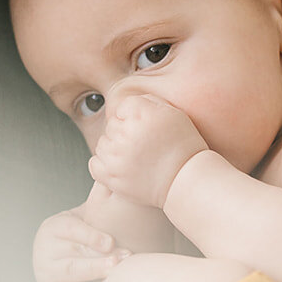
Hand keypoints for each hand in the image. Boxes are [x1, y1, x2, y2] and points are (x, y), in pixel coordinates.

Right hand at [32, 206, 127, 281]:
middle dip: (99, 259)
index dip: (89, 235)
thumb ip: (96, 200)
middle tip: (124, 258)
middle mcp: (46, 251)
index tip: (110, 242)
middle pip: (72, 255)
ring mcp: (49, 273)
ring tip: (117, 273)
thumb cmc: (77, 235)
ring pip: (73, 275)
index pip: (69, 229)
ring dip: (96, 274)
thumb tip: (110, 172)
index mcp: (53, 228)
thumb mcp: (80, 218)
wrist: (54, 264)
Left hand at [89, 94, 208, 208]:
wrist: (186, 180)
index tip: (147, 128)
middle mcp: (127, 133)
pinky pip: (94, 163)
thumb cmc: (183, 147)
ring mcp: (116, 156)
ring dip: (115, 148)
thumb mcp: (173, 114)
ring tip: (136, 157)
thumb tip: (129, 104)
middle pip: (112, 124)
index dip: (134, 117)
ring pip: (103, 143)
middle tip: (144, 145)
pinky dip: (104, 164)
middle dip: (125, 132)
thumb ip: (148, 102)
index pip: (123, 107)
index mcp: (142, 115)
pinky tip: (121, 166)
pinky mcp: (111, 177)